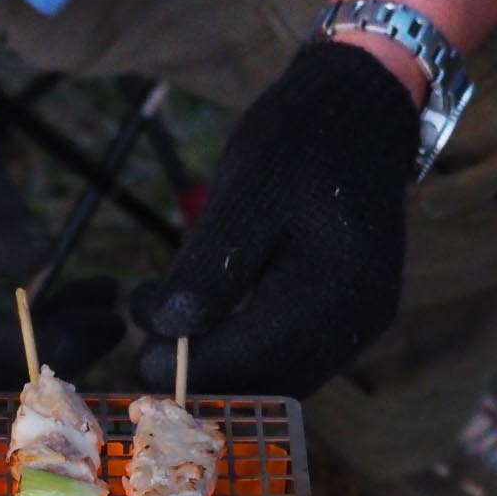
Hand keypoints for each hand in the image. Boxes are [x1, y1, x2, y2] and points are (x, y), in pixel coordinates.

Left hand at [132, 41, 418, 397]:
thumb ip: (206, 270)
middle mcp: (352, 326)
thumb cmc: (296, 144)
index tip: (137, 347)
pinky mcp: (349, 321)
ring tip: (171, 334)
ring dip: (221, 370)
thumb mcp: (241, 197)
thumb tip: (164, 330)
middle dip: (199, 373)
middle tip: (146, 345)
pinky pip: (291, 361)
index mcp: (329, 295)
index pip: (244, 363)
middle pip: (261, 383)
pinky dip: (247, 356)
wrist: (359, 112)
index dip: (181, 366)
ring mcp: (356, 328)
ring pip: (275, 379)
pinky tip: (212, 329)